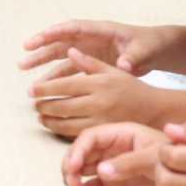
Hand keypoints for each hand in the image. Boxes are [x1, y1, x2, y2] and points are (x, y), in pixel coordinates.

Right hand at [21, 19, 175, 78]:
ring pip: (61, 55)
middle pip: (61, 41)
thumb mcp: (145, 51)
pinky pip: (69, 69)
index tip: (40, 38)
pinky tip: (45, 86)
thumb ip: (133, 58)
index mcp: (102, 31)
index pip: (74, 28)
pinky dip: (56, 76)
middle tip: (24, 54)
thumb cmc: (151, 45)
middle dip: (42, 47)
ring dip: (43, 62)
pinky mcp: (91, 63)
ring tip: (24, 70)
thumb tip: (122, 66)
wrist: (157, 50)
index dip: (56, 32)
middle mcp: (91, 39)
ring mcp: (89, 51)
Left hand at [28, 47, 161, 137]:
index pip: (65, 86)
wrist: (154, 110)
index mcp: (99, 83)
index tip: (31, 89)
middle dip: (44, 105)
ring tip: (40, 115)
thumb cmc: (132, 88)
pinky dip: (60, 130)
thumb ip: (90, 62)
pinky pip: (76, 134)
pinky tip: (53, 126)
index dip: (45, 88)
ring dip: (49, 120)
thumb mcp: (113, 70)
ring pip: (66, 122)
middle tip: (33, 103)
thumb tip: (70, 50)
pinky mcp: (102, 133)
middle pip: (62, 105)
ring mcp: (100, 120)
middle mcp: (99, 102)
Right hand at [62, 122, 167, 185]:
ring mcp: (111, 167)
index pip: (91, 137)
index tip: (74, 166)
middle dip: (71, 166)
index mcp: (121, 134)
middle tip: (72, 183)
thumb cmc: (176, 162)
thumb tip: (100, 171)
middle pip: (81, 153)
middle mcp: (112, 149)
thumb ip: (128, 162)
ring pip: (82, 170)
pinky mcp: (113, 185)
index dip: (78, 149)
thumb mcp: (154, 157)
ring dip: (74, 180)